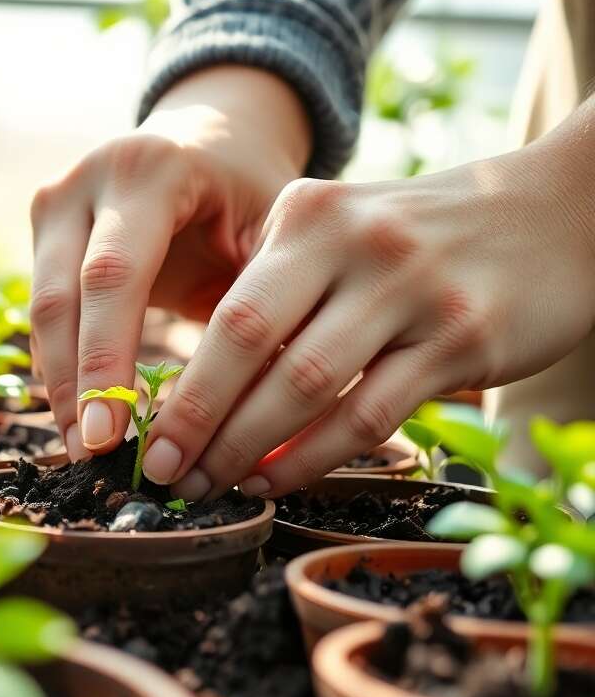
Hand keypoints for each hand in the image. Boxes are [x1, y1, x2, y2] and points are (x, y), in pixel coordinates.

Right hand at [30, 66, 311, 460]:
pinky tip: (78, 417)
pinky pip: (45, 309)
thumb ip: (256, 300)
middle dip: (75, 383)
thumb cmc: (252, 194)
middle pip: (63, 296)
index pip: (114, 274)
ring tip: (82, 449)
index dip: (106, 359)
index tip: (116, 435)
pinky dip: (60, 365)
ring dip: (59, 384)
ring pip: (42, 307)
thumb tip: (256, 407)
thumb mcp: (271, 232)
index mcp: (152, 169)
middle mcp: (89, 177)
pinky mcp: (42, 226)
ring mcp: (56, 199)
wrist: (214, 136)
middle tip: (92, 453)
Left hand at [149, 100, 594, 501]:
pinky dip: (312, 457)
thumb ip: (276, 287)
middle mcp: (355, 242)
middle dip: (197, 419)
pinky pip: (369, 414)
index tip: (144, 434)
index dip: (182, 383)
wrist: (560, 210)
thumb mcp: (340, 229)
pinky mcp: (464, 337)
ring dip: (248, 448)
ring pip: (306, 386)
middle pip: (249, 343)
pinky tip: (276, 481)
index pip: (226, 310)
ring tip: (213, 485)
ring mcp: (412, 290)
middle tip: (164, 473)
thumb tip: (196, 388)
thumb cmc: (421, 237)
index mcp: (309, 212)